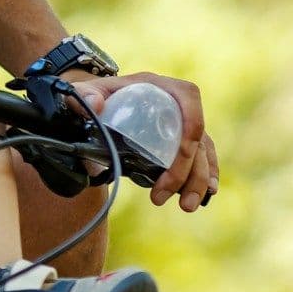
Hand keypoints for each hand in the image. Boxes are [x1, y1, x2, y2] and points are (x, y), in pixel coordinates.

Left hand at [67, 70, 217, 211]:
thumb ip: (84, 96)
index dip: (191, 126)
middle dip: (189, 169)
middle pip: (197, 135)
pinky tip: (207, 193)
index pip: (188, 99)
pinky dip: (208, 173)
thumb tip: (96, 105)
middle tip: (164, 195)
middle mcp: (177, 103)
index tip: (181, 157)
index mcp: (159, 86)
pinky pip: (205, 156)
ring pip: (203, 151)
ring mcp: (183, 123)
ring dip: (198, 180)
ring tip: (186, 205)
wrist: (101, 104)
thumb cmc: (97, 96)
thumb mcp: (87, 92)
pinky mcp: (184, 140)